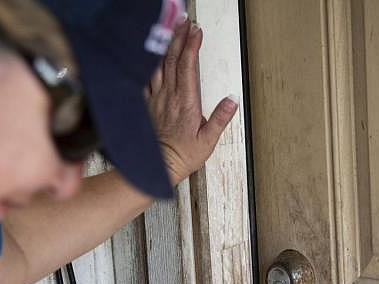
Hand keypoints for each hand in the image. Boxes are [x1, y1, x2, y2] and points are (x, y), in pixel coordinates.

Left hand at [146, 19, 238, 184]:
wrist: (158, 166)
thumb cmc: (183, 155)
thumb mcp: (208, 140)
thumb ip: (220, 118)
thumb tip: (232, 100)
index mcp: (186, 102)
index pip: (188, 66)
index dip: (192, 46)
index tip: (197, 31)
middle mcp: (169, 97)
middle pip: (173, 59)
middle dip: (180, 38)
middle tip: (185, 22)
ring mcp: (156, 98)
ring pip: (159, 65)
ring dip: (166, 45)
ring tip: (172, 31)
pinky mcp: (148, 104)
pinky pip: (146, 78)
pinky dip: (149, 62)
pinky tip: (150, 55)